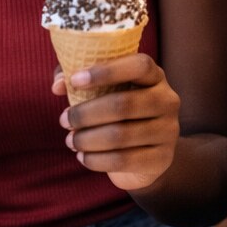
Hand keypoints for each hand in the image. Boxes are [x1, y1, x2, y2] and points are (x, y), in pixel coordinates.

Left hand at [58, 53, 179, 191]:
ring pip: (120, 135)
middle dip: (85, 114)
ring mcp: (168, 130)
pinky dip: (95, 160)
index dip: (107, 71)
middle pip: (123, 104)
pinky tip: (83, 157)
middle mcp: (167, 100)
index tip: (75, 80)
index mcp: (155, 77)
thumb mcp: (106, 92)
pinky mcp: (162, 158)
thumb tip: (58, 85)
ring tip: (70, 141)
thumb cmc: (121, 114)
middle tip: (64, 120)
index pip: (139, 66)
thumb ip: (80, 79)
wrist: (150, 155)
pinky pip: (122, 160)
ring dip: (86, 139)